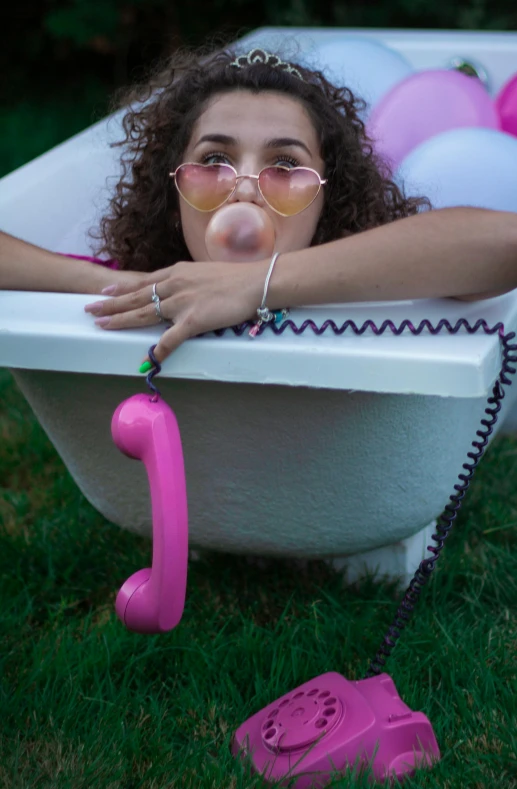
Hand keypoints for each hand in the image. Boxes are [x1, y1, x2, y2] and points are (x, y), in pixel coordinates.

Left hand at [84, 259, 266, 362]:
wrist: (255, 282)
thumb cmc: (237, 278)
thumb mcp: (205, 273)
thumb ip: (190, 281)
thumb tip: (183, 289)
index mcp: (178, 273)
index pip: (143, 281)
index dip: (122, 288)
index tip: (105, 291)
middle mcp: (174, 285)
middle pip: (135, 296)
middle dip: (110, 303)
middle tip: (89, 308)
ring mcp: (182, 303)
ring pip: (144, 313)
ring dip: (121, 320)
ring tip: (101, 324)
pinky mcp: (194, 321)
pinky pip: (171, 339)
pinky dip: (159, 350)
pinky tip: (147, 359)